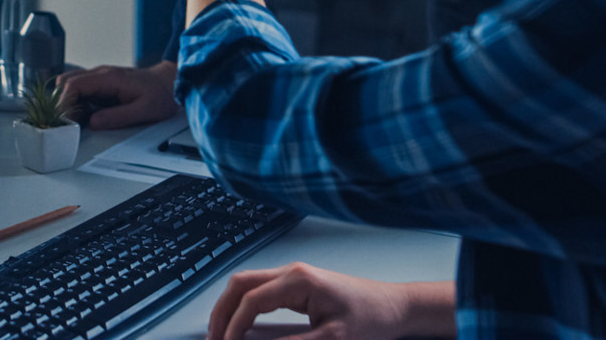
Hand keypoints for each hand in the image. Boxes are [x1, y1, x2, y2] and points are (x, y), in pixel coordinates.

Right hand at [56, 61, 177, 129]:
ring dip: (68, 102)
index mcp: (109, 78)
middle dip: (62, 104)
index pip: (74, 85)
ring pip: (70, 84)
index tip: (64, 121)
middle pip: (67, 83)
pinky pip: (80, 89)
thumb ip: (119, 117)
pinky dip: (75, 102)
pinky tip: (84, 116)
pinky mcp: (101, 84)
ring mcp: (100, 77)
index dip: (64, 104)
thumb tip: (93, 123)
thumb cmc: (160, 95)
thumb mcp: (145, 111)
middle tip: (67, 124)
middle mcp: (101, 74)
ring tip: (75, 121)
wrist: (170, 82)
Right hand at [208, 264, 455, 339]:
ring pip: (246, 284)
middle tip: (212, 339)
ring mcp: (292, 275)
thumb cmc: (370, 319)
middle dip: (221, 311)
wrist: (393, 306)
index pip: (252, 300)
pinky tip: (239, 325)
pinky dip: (243, 306)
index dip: (234, 325)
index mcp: (298, 281)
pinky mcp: (295, 285)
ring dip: (229, 307)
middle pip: (240, 284)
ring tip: (220, 334)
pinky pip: (258, 290)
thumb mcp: (333, 339)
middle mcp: (291, 272)